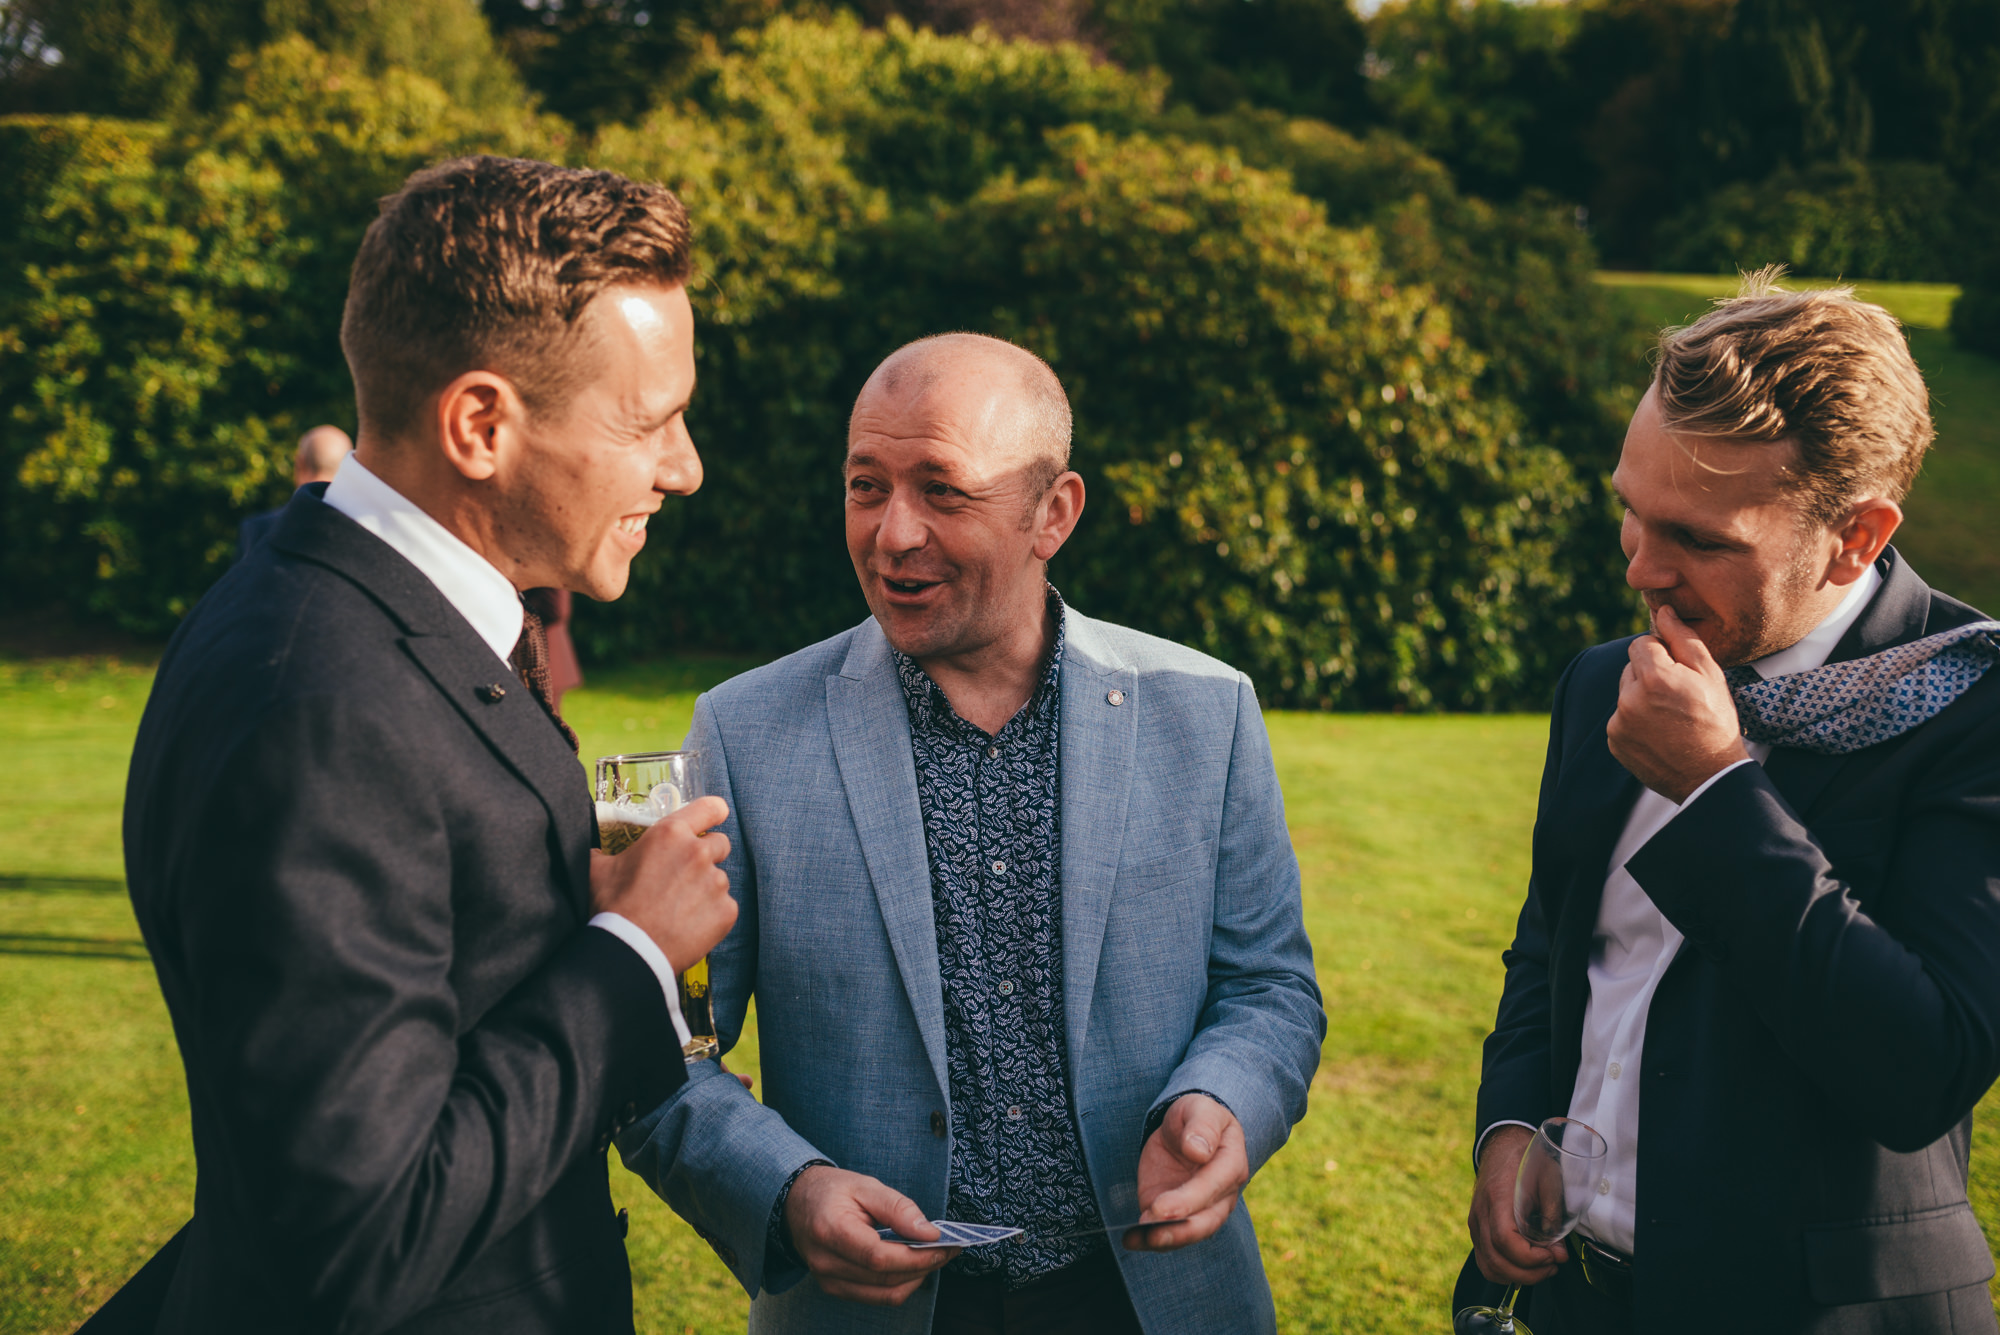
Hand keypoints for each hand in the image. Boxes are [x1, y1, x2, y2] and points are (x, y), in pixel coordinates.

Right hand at [588, 796, 736, 969]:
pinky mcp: (726, 911)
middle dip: (706, 856)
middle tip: (684, 877)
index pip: (709, 808)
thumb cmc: (612, 908)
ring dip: (705, 889)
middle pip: (719, 844)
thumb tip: (594, 852)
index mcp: (670, 834)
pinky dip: (711, 915)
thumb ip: (603, 853)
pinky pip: (724, 907)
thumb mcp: (597, 871)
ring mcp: (716, 883)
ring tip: (679, 908)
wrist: (629, 951)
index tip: (715, 816)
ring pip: (719, 879)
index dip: (714, 812)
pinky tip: (688, 926)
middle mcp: (698, 853)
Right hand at [784, 1165, 955, 1304]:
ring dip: (915, 1278)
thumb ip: (898, 1207)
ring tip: (933, 1256)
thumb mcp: (865, 1185)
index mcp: (830, 1231)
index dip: (916, 1256)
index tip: (944, 1244)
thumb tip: (929, 1232)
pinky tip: (911, 1265)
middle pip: (885, 1279)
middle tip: (948, 1249)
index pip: (879, 1257)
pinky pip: (876, 1296)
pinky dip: (899, 1284)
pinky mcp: (834, 1289)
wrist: (796, 1203)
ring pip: (884, 1294)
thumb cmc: (831, 1191)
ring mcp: (828, 1281)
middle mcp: (826, 1263)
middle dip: (924, 1266)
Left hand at [1126, 1094, 1248, 1251]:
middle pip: (1206, 1221)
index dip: (1188, 1201)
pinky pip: (1168, 1232)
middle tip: (1151, 1233)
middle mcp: (1221, 1194)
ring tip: (1136, 1240)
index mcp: (1231, 1164)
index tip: (1161, 1208)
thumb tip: (1198, 1151)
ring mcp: (1201, 1208)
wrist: (1186, 1130)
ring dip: (1164, 1240)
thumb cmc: (1197, 1117)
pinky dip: (1148, 1239)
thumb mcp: (1199, 1109)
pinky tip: (1130, 1240)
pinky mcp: (1178, 1214)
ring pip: (1189, 1233)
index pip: (1213, 1187)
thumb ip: (1202, 1126)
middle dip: (1179, 1231)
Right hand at [1468, 1125, 1564, 1284]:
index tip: (1552, 1255)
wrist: (1502, 1147)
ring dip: (1518, 1276)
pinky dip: (1505, 1272)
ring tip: (1542, 1268)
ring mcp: (1475, 1224)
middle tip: (1552, 1265)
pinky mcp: (1478, 1231)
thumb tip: (1558, 1251)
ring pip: (1488, 1266)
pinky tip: (1525, 1267)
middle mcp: (1480, 1214)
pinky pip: (1485, 1262)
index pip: (1504, 1240)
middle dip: (1529, 1273)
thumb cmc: (1527, 1160)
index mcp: (1497, 1198)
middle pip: (1496, 1260)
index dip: (1529, 1256)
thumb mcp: (1548, 1179)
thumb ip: (1553, 1215)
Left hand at [1605, 605, 1749, 802]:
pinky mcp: (1614, 741)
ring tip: (1670, 717)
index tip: (1678, 671)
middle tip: (1677, 697)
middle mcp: (1629, 698)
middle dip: (1650, 675)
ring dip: (1642, 698)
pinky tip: (1659, 732)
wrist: (1710, 775)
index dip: (1662, 653)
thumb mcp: (1710, 675)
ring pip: (1625, 693)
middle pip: (1631, 668)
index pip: (1642, 644)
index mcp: (1654, 677)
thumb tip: (1663, 610)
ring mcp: (1618, 722)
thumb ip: (1683, 638)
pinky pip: (1620, 718)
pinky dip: (1635, 721)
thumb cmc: (1716, 720)